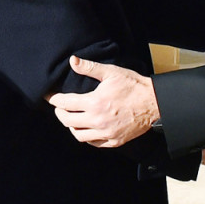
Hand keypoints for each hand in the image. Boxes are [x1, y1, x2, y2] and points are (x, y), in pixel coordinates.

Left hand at [45, 56, 159, 147]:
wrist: (154, 103)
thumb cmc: (133, 86)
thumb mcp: (111, 72)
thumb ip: (90, 68)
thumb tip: (72, 61)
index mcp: (95, 103)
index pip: (65, 103)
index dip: (54, 99)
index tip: (50, 97)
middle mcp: (97, 121)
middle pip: (67, 121)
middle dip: (59, 113)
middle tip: (59, 107)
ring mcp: (105, 133)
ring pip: (78, 135)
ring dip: (71, 126)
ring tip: (71, 118)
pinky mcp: (114, 141)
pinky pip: (93, 142)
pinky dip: (86, 136)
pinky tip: (87, 129)